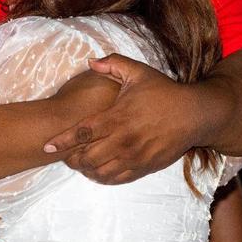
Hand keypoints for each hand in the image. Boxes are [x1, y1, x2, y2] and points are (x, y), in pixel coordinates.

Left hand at [44, 54, 192, 183]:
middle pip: (88, 157)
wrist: (195, 114)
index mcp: (118, 117)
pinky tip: (97, 172)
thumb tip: (90, 62)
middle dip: (71, 159)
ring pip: (101, 172)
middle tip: (64, 156)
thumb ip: (113, 64)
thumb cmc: (164, 92)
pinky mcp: (145, 166)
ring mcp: (135, 156)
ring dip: (86, 170)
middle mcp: (124, 140)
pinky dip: (104, 178)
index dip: (62, 141)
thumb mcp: (139, 72)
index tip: (47, 146)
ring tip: (79, 164)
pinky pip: (118, 178)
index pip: (83, 132)